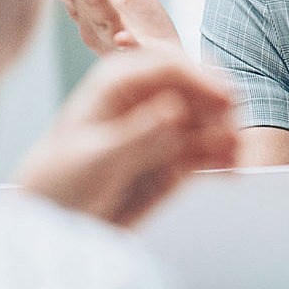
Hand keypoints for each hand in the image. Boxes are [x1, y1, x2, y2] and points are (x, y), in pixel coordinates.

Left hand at [17, 49, 237, 226]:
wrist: (54, 222)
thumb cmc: (58, 182)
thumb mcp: (95, 159)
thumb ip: (137, 135)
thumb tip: (175, 109)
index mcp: (118, 84)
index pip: (169, 67)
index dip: (201, 79)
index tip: (227, 100)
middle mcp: (146, 99)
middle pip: (197, 90)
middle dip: (219, 109)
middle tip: (232, 135)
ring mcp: (163, 128)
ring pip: (208, 121)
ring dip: (226, 136)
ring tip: (234, 161)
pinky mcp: (174, 157)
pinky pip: (207, 151)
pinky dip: (221, 159)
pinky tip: (230, 171)